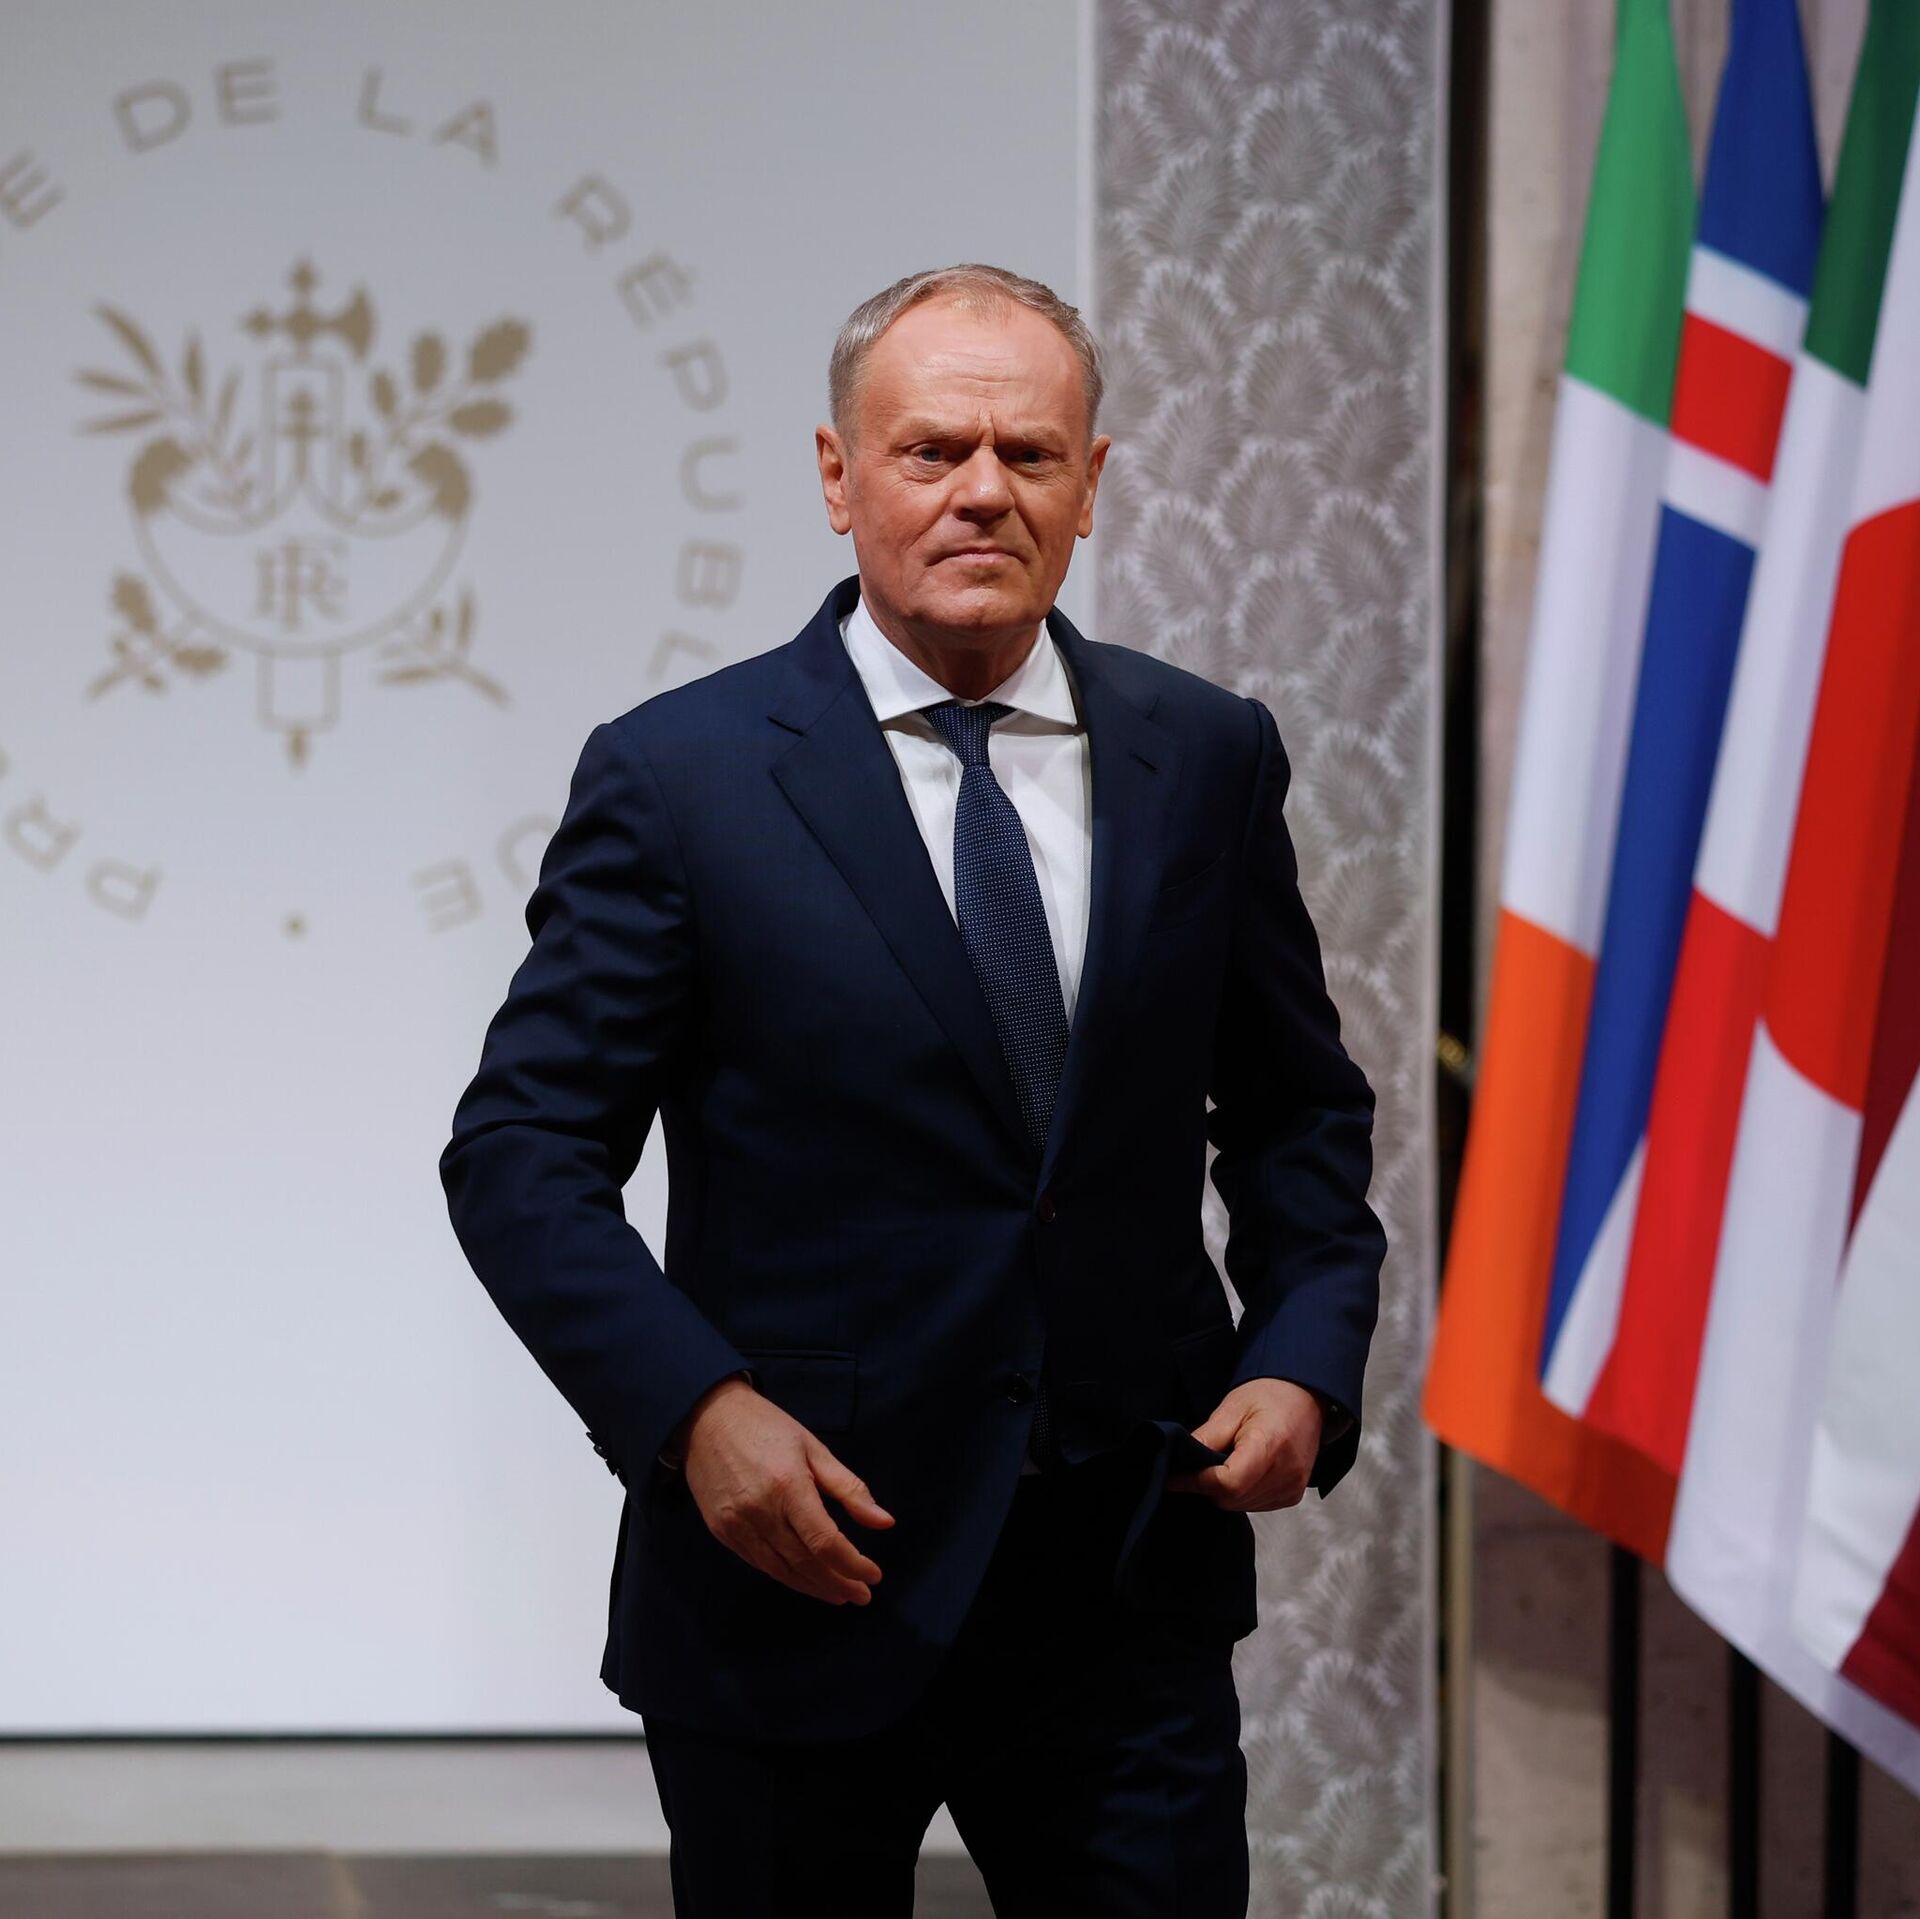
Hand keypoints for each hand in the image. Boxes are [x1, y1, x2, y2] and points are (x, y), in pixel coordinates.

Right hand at [673, 1376, 895, 1605]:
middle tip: (862, 1596)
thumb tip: (885, 1522)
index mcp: (788, 1486)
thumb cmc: (767, 1427)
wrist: (707, 1418)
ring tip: (839, 1594)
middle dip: (838, 1583)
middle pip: (805, 1563)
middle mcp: (760, 1511)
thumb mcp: (814, 1449)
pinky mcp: (721, 1532)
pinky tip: (804, 1579)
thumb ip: (849, 1488)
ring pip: (781, 1571)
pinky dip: (785, 1575)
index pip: (825, 1542)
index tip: (874, 1576)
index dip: (853, 1564)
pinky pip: (759, 1564)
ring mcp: (737, 1525)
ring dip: (813, 1587)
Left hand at [1163, 1378, 1322, 1511]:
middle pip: (1232, 1498)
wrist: (1305, 1395)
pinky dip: (1241, 1495)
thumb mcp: (1232, 1408)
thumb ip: (1207, 1438)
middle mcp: (1286, 1472)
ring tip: (1223, 1463)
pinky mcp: (1293, 1494)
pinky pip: (1257, 1505)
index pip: (1227, 1483)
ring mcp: (1292, 1486)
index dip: (1196, 1482)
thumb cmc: (1270, 1395)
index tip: (1174, 1477)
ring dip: (1224, 1492)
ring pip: (1242, 1506)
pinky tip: (1242, 1472)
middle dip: (1208, 1486)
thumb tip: (1181, 1460)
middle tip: (1197, 1464)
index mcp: (1270, 1445)